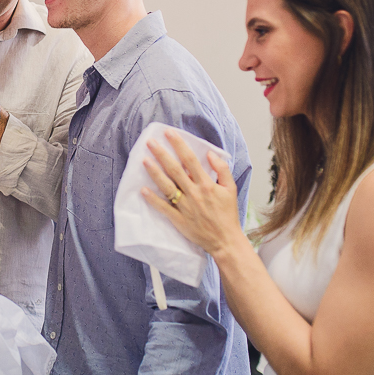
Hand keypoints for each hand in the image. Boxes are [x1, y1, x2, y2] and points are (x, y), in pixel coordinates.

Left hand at [140, 131, 243, 255]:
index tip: (169, 133)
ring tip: (144, 160)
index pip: (190, 160)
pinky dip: (153, 199)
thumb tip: (210, 154)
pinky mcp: (179, 220)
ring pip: (167, 186)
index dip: (179, 145)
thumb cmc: (228, 214)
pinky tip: (143, 190)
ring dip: (155, 173)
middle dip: (162, 154)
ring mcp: (185, 207)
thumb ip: (222, 169)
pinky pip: (163, 208)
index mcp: (207, 185)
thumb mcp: (231, 189)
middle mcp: (194, 194)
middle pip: (175, 170)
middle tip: (150, 142)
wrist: (225, 240)